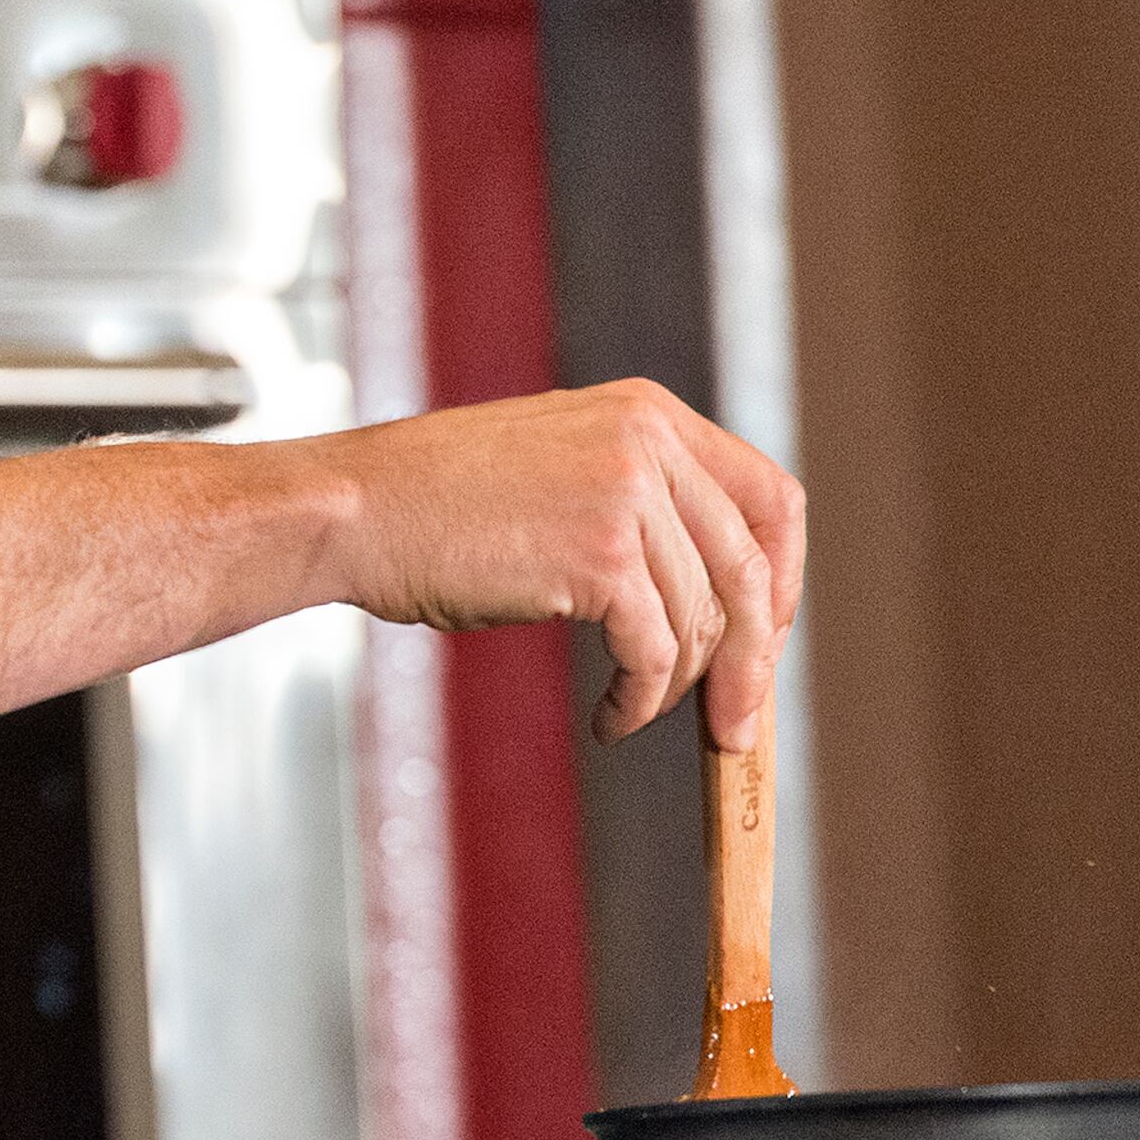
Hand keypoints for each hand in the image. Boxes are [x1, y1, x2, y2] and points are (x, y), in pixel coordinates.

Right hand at [326, 379, 805, 748]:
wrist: (355, 510)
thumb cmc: (434, 506)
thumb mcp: (557, 471)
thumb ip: (638, 502)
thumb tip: (716, 600)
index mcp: (648, 413)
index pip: (771, 497)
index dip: (784, 580)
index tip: (762, 640)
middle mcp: (650, 441)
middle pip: (752, 569)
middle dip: (753, 660)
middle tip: (737, 726)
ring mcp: (628, 493)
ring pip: (704, 621)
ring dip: (676, 690)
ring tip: (632, 713)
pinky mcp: (599, 555)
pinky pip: (656, 654)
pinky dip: (640, 703)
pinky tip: (609, 720)